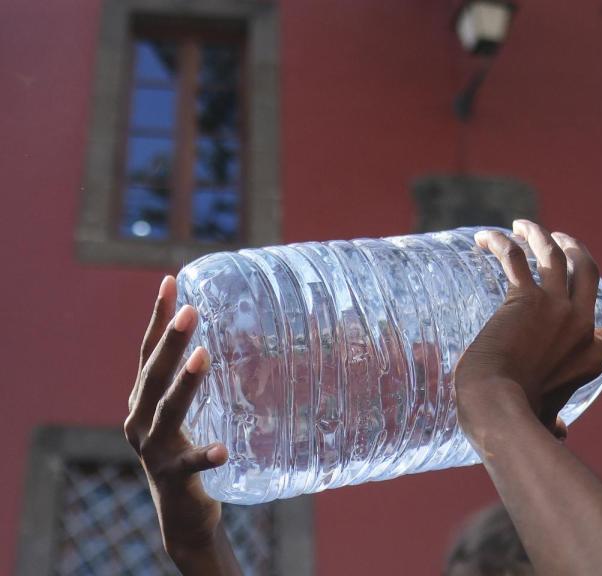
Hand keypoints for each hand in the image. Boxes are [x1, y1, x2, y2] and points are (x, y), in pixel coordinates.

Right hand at [124, 277, 239, 573]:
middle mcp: (139, 422)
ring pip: (167, 412)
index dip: (158, 318)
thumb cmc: (186, 455)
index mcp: (142, 402)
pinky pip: (190, 465)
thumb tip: (230, 336)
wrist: (182, 515)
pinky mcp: (174, 478)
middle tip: (193, 309)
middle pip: (154, 374)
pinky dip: (205, 456)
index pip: (147, 352)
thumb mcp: (186, 415)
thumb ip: (195, 384)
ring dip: (185, 383)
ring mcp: (154, 451)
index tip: (171, 281)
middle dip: (171, 341)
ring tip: (204, 355)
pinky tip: (223, 449)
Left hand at [454, 220, 601, 441]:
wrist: (498, 404)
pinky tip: (486, 238)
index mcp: (593, 357)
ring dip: (540, 234)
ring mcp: (555, 308)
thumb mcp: (548, 417)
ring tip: (524, 225)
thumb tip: (559, 434)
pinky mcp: (524, 298)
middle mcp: (581, 326)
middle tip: (562, 239)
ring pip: (553, 254)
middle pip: (588, 271)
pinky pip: (516, 257)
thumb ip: (555, 423)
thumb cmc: (518, 417)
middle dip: (577, 250)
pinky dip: (502, 242)